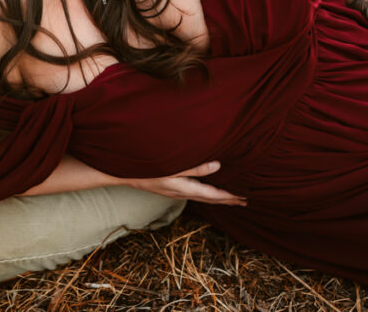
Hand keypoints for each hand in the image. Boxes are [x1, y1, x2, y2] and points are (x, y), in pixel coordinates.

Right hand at [125, 160, 245, 205]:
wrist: (124, 174)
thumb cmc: (148, 167)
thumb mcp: (174, 166)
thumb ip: (196, 167)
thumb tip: (218, 166)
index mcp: (185, 188)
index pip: (213, 195)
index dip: (229, 197)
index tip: (243, 198)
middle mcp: (182, 193)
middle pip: (210, 199)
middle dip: (227, 200)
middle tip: (243, 202)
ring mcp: (175, 193)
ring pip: (202, 198)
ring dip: (217, 199)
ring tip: (229, 199)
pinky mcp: (171, 190)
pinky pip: (194, 195)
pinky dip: (206, 195)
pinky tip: (205, 192)